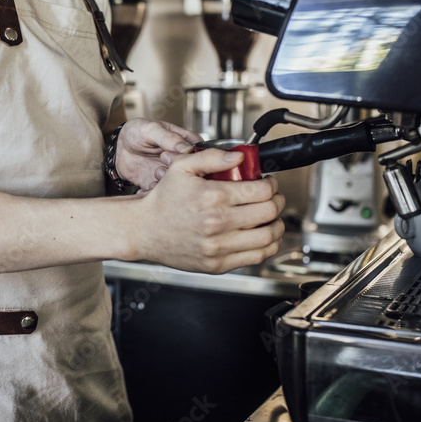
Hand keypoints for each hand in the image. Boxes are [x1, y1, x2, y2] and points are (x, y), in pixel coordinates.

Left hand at [114, 118, 201, 190]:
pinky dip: (153, 193)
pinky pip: (161, 194)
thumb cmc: (137, 131)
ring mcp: (172, 174)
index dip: (190, 160)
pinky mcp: (160, 185)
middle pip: (190, 173)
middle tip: (162, 167)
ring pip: (177, 187)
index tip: (174, 158)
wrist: (120, 146)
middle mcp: (182, 161)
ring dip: (165, 184)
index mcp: (187, 143)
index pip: (200, 155)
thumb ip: (169, 138)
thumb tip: (186, 148)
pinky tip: (146, 187)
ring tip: (155, 174)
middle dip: (176, 174)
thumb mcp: (151, 129)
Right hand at [130, 148, 285, 274]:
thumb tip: (239, 157)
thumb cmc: (162, 200)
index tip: (268, 182)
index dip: (272, 184)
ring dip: (278, 225)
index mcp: (211, 197)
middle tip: (273, 197)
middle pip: (269, 212)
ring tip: (271, 218)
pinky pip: (255, 257)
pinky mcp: (217, 264)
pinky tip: (262, 236)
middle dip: (278, 201)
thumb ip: (212, 157)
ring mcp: (218, 246)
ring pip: (268, 237)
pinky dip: (267, 246)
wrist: (143, 230)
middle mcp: (217, 223)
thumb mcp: (181, 167)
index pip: (261, 191)